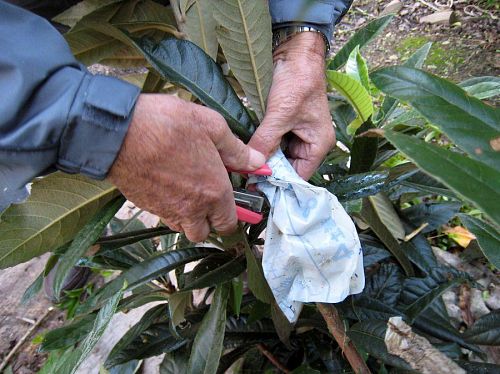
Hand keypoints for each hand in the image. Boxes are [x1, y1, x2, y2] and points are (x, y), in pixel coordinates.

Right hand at [108, 94, 264, 241]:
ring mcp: (165, 210)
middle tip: (211, 197)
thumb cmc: (167, 124)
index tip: (236, 204)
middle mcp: (191, 208)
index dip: (235, 214)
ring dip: (190, 217)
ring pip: (183, 228)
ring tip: (189, 191)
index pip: (229, 222)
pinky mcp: (144, 206)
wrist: (117, 132)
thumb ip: (237, 150)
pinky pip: (163, 216)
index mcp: (213, 192)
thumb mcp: (211, 126)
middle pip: (205, 232)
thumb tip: (258, 162)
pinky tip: (168, 185)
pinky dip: (169, 208)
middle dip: (211, 220)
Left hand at [249, 32, 334, 179]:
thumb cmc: (298, 82)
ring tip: (244, 165)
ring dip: (264, 158)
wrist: (295, 54)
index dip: (280, 183)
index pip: (299, 175)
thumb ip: (266, 141)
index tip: (258, 187)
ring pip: (278, 155)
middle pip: (288, 167)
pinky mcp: (285, 125)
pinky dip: (262, 146)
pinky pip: (273, 142)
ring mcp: (297, 134)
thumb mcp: (280, 114)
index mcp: (318, 145)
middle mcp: (309, 143)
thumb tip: (251, 164)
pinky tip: (248, 149)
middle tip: (246, 177)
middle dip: (269, 170)